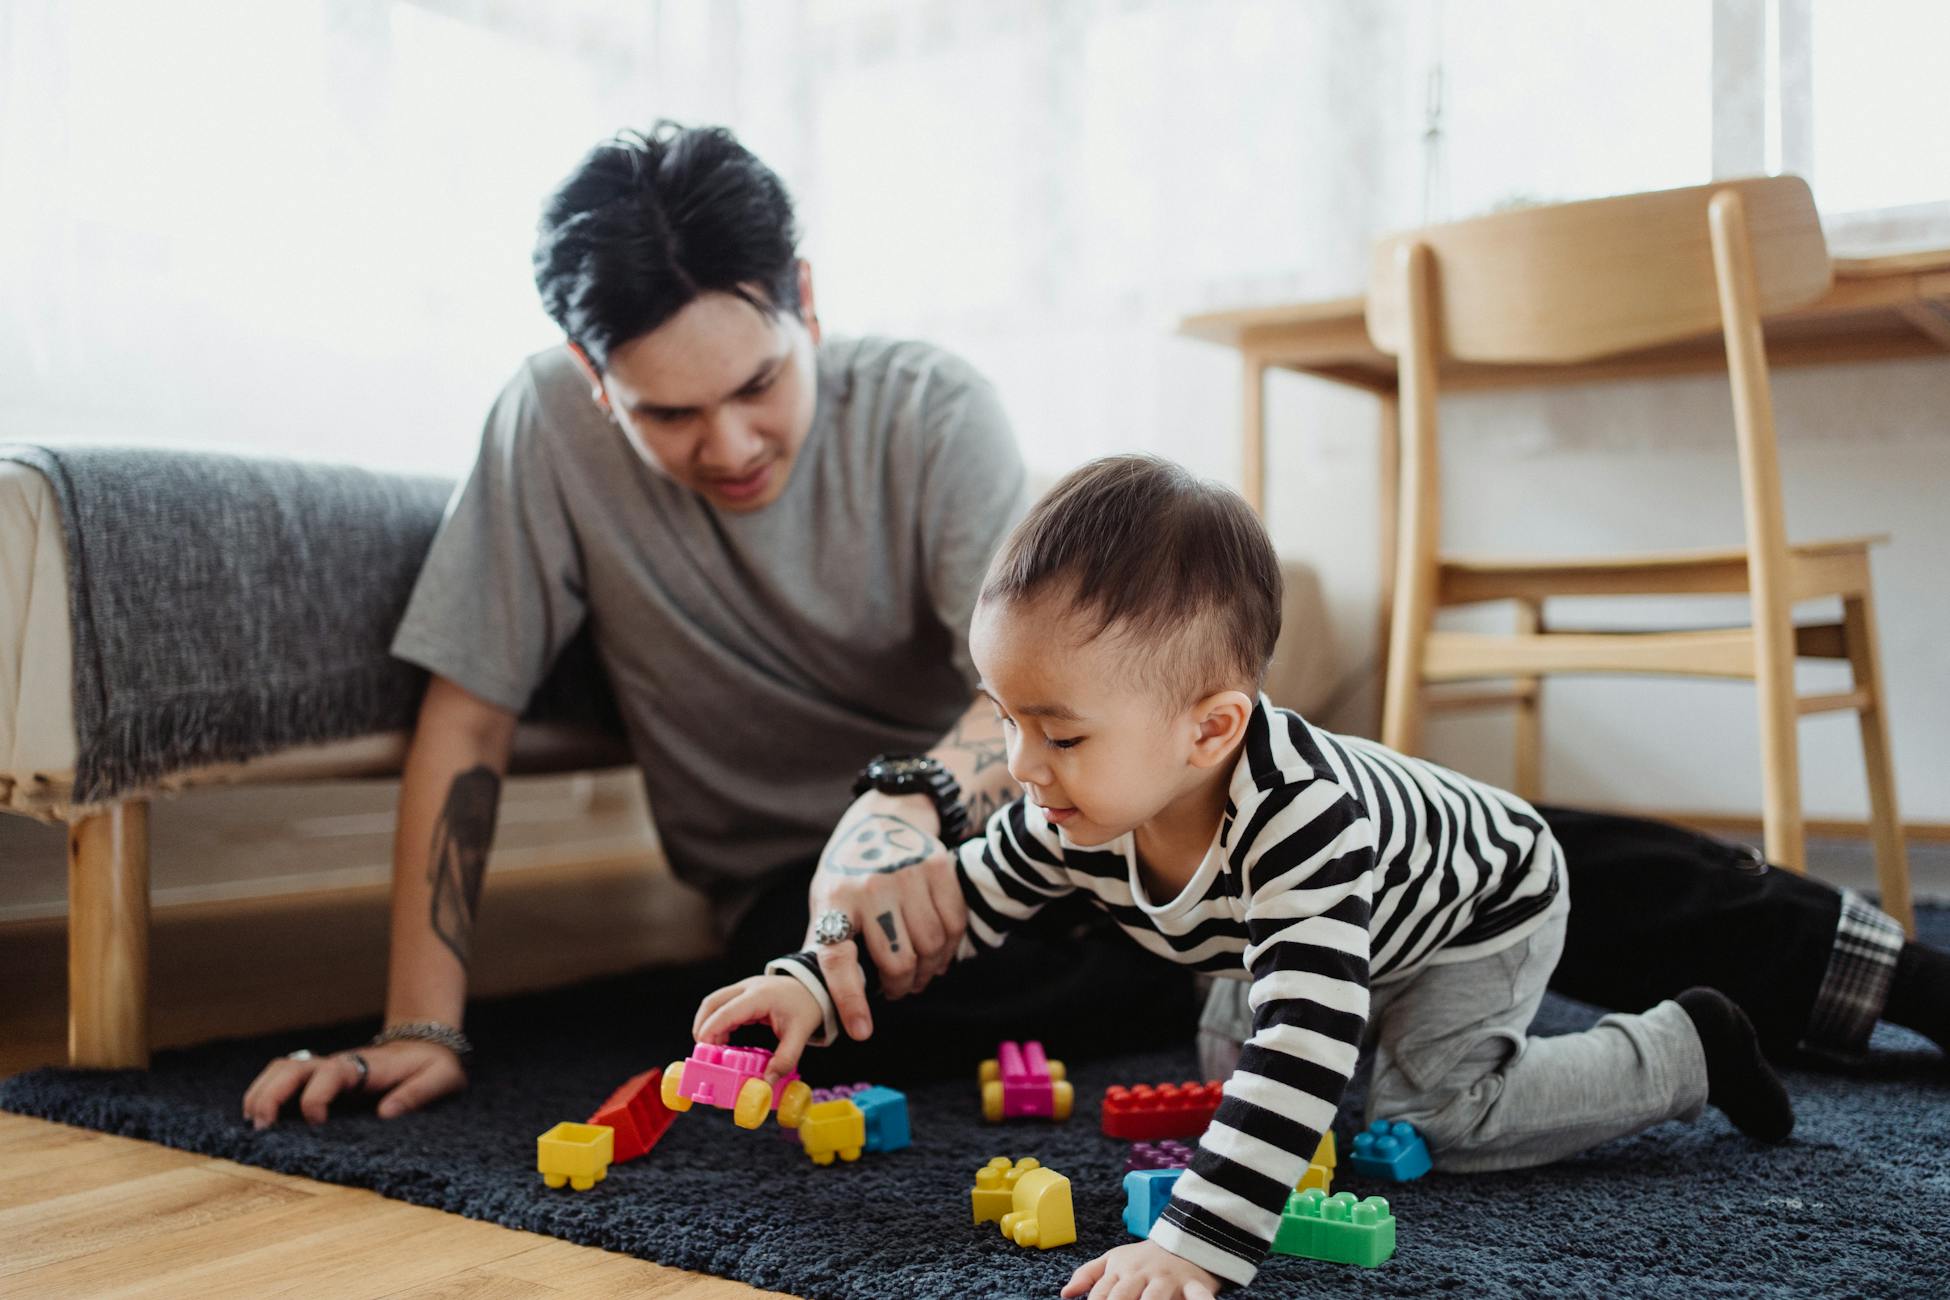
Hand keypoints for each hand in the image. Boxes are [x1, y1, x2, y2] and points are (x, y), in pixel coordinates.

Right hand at [241, 1039, 465, 1128]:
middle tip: (260, 1126)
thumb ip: (418, 1094)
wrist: (428, 1045)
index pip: (330, 1074)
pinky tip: (258, 1118)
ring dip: (262, 1091)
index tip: (316, 1122)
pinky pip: (284, 1078)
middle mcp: (338, 1064)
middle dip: (272, 1094)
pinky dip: (265, 1093)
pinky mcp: (320, 1079)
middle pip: (293, 1068)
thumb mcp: (440, 1078)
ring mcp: (325, 1069)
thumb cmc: (433, 1065)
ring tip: (252, 1123)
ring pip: (282, 1069)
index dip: (316, 1096)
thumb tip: (386, 1114)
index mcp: (364, 1065)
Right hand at [693, 975, 823, 1081]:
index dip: (711, 1030)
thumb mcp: (799, 1034)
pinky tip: (723, 1042)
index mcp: (760, 996)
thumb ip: (785, 1059)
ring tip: (713, 1051)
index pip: (727, 1011)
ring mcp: (743, 988)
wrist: (814, 986)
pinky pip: (721, 1005)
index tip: (704, 1051)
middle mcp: (747, 988)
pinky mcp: (742, 993)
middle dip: (702, 1027)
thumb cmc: (806, 1007)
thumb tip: (767, 1084)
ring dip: (707, 1025)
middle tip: (704, 1054)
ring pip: (713, 1003)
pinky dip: (716, 1023)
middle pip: (712, 1003)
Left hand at [806, 790, 966, 1039]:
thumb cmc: (850, 868)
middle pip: (897, 960)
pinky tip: (939, 953)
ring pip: (930, 947)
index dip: (849, 999)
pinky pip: (954, 925)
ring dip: (928, 971)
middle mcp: (871, 886)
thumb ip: (826, 941)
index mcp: (835, 898)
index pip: (838, 958)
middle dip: (900, 987)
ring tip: (919, 974)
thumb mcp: (826, 898)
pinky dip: (950, 949)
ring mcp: (908, 874)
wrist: (887, 815)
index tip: (861, 1031)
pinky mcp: (939, 867)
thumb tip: (817, 994)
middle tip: (898, 991)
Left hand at [1062, 1242, 1221, 1299]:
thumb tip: (1065, 1293)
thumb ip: (1089, 1274)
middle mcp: (1143, 1275)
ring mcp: (1168, 1280)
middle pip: (1124, 1296)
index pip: (1101, 1293)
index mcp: (1122, 1270)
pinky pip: (1198, 1297)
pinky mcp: (1194, 1284)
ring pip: (1156, 1298)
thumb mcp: (1114, 1259)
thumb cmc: (1144, 1258)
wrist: (1184, 1237)